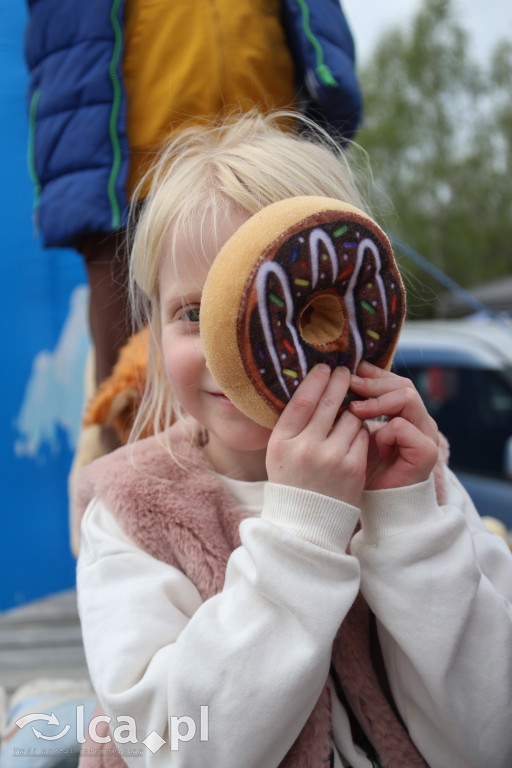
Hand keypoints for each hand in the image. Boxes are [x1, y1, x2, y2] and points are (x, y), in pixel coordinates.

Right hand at [266, 365, 368, 506]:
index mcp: (281, 442)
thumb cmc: (292, 481)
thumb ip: (292, 423)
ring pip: (350, 417)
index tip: (324, 368)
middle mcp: (305, 447)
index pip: (302, 400)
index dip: (315, 380)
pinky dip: (360, 430)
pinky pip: (363, 435)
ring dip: (352, 409)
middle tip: (345, 371)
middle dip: (339, 382)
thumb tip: (310, 386)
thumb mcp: (279, 452)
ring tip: (349, 407)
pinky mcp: (353, 468)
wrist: (306, 525)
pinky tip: (355, 431)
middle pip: (328, 403)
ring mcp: (331, 458)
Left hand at [348, 361, 438, 490]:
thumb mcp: (356, 433)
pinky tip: (374, 444)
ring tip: (355, 409)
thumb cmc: (363, 470)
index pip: (396, 382)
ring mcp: (426, 435)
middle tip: (351, 384)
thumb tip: (335, 381)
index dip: (376, 374)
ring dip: (378, 402)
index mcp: (406, 414)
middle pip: (404, 385)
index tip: (353, 369)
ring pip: (407, 398)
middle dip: (374, 383)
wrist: (377, 504)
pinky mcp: (426, 452)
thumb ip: (355, 410)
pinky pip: (403, 427)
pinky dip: (385, 432)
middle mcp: (420, 421)